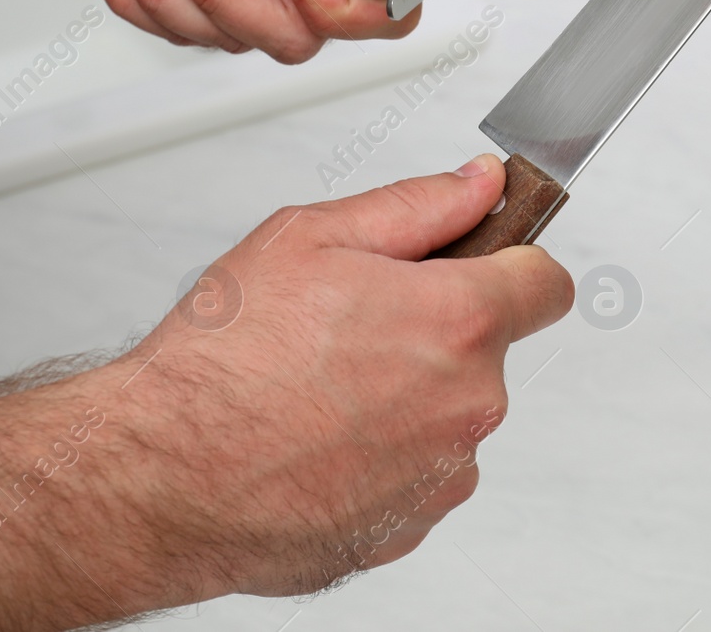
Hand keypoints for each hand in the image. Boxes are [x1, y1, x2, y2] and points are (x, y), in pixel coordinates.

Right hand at [113, 154, 572, 598]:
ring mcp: (441, 476)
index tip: (481, 263)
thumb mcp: (311, 238)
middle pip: (487, 351)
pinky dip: (378, 458)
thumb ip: (418, 205)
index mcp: (457, 322)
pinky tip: (314, 440)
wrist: (163, 475)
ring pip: (449, 417)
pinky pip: (415, 475)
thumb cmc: (224, 360)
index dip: (513, 262)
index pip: (547, 282)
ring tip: (318, 389)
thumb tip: (479, 183)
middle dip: (434, 331)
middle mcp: (467, 405)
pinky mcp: (408, 528)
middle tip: (349, 324)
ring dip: (406, 399)